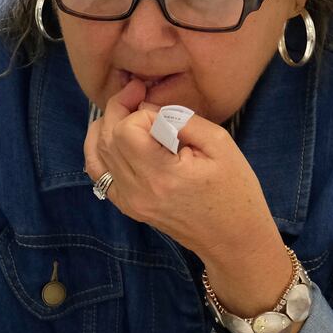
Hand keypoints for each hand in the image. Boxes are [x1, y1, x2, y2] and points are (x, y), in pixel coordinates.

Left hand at [83, 79, 280, 271]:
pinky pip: (98, 173)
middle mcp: (137, 190)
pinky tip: (113, 136)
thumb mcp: (221, 145)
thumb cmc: (235, 191)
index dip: (140, 112)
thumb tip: (149, 108)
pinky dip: (100, 150)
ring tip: (126, 112)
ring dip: (106, 126)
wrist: (233, 239)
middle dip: (119, 110)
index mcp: (162, 175)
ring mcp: (128, 201)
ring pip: (96, 154)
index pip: (126, 131)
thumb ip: (182, 120)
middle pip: (107, 139)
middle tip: (137, 94)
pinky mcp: (127, 206)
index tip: (161, 110)